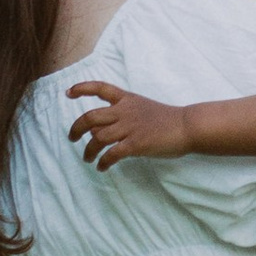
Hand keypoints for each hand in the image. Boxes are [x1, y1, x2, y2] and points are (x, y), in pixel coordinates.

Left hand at [66, 78, 191, 168]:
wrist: (187, 126)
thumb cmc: (167, 119)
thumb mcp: (142, 108)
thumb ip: (122, 116)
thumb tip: (98, 132)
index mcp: (127, 99)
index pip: (100, 88)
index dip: (82, 89)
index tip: (68, 93)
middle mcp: (124, 111)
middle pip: (91, 117)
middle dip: (76, 128)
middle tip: (72, 138)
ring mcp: (129, 127)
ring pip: (97, 138)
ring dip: (88, 151)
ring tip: (87, 159)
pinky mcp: (135, 144)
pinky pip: (111, 154)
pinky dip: (103, 162)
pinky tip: (102, 167)